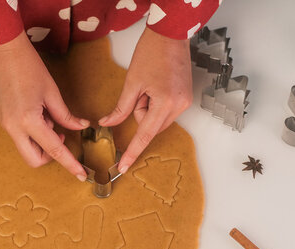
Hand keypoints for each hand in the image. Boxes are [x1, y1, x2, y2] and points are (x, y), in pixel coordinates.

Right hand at [0, 32, 89, 180]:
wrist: (3, 51)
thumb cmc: (28, 66)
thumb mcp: (52, 92)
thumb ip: (65, 115)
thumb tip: (80, 127)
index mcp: (28, 121)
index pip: (54, 151)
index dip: (70, 164)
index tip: (81, 174)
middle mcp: (14, 128)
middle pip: (34, 160)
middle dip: (50, 157)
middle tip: (61, 138)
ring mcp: (6, 125)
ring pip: (26, 149)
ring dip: (41, 143)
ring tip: (49, 118)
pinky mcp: (3, 119)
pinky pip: (20, 137)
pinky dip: (33, 133)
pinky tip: (39, 114)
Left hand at [99, 27, 192, 173]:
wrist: (170, 35)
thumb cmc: (151, 53)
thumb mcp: (132, 83)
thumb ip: (120, 108)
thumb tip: (107, 124)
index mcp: (165, 103)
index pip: (144, 135)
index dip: (132, 152)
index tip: (123, 167)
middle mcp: (179, 106)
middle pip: (150, 126)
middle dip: (140, 113)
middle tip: (141, 90)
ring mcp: (185, 102)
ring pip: (157, 120)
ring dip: (148, 108)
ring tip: (150, 85)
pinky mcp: (186, 98)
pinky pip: (165, 111)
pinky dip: (156, 104)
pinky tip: (157, 86)